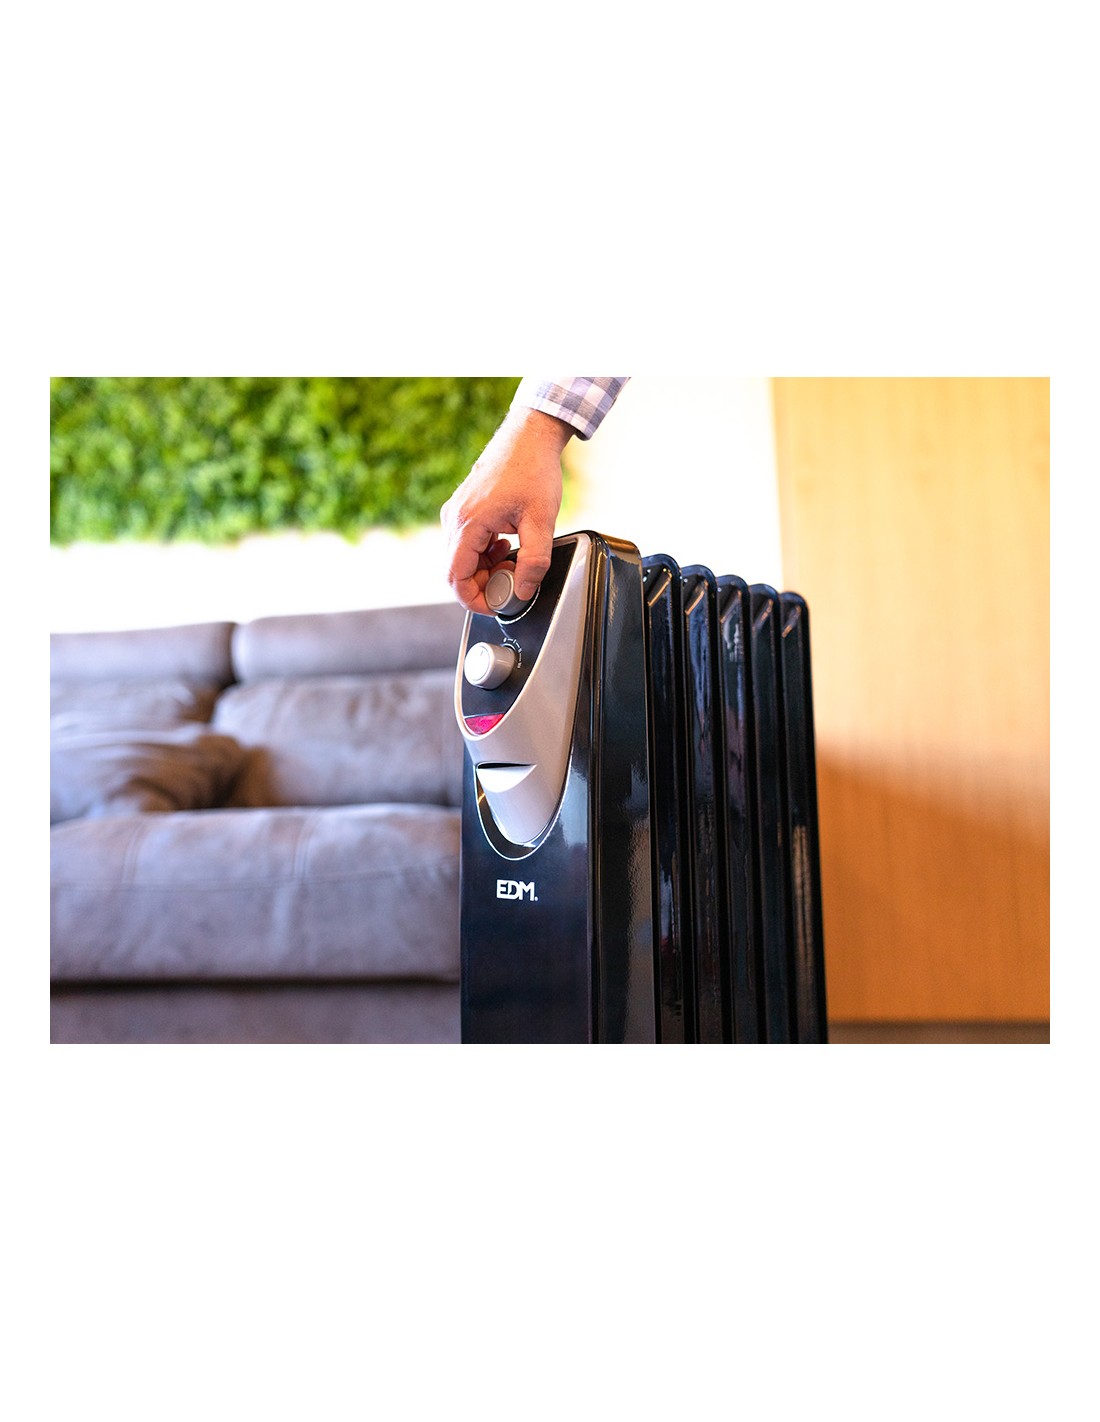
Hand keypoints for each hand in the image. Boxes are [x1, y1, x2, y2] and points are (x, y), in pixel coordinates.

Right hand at [440, 406, 570, 614]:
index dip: (474, 600)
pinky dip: (486, 553)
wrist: (529, 436)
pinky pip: (468, 543)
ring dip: (488, 568)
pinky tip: (508, 545)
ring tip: (516, 559)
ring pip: (464, 558)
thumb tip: (522, 591)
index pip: (456, 577)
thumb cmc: (533, 470)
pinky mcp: (464, 509)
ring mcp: (456, 512)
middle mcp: (454, 518)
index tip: (496, 605)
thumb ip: (533, 563)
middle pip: (459, 570)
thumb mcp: (541, 521)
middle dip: (486, 583)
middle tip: (514, 580)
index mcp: (467, 523)